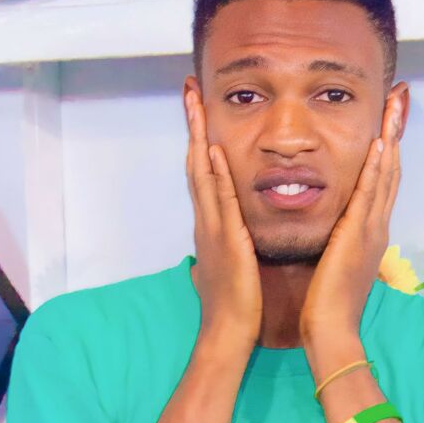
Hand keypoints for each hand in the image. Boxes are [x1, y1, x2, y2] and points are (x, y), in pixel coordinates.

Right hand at [186, 89, 262, 350]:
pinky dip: (216, 174)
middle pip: (196, 164)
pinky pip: (221, 201)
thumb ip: (224, 247)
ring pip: (202, 174)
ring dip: (199, 137)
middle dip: (193, 126)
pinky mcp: (226, 240)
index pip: (204, 174)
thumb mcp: (229, 266)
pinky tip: (215, 150)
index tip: (199, 111)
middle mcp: (207, 221)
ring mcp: (213, 228)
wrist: (228, 331)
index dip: (200, 141)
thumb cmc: (234, 303)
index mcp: (212, 225)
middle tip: (190, 90)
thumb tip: (220, 241)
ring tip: (195, 103)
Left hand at [299, 91, 404, 342]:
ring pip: (386, 175)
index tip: (387, 120)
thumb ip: (339, 243)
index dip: (386, 150)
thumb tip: (336, 233)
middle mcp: (376, 226)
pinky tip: (380, 143)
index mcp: (369, 233)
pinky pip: (370, 194)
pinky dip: (377, 168)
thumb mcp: (336, 264)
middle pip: (391, 170)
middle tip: (400, 99)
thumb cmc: (328, 303)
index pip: (382, 182)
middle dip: (395, 132)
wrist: (331, 329)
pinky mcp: (358, 235)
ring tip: (395, 106)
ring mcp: (371, 230)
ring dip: (390, 138)